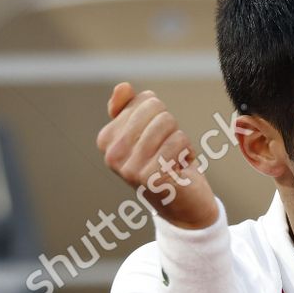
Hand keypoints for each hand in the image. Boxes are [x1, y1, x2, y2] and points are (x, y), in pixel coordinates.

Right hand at [96, 82, 218, 229]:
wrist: (184, 205)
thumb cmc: (167, 165)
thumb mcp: (149, 133)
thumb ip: (132, 108)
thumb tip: (122, 87)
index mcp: (107, 138)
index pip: (145, 100)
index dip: (161, 118)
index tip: (158, 142)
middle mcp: (112, 153)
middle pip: (155, 108)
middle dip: (171, 127)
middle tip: (168, 151)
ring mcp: (128, 167)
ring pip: (167, 123)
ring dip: (179, 140)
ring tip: (174, 160)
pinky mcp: (148, 177)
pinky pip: (177, 141)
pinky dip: (187, 153)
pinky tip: (179, 170)